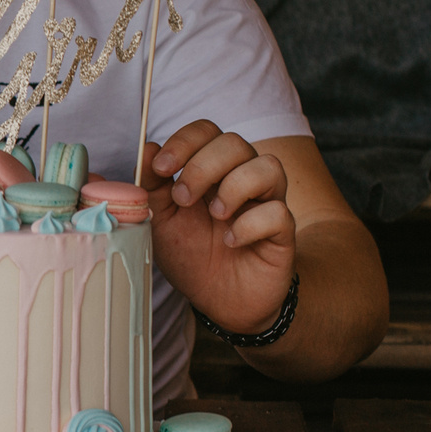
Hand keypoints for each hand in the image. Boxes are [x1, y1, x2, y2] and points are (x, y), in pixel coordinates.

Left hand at [142, 120, 296, 334]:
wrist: (220, 300)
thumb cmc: (191, 255)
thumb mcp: (161, 221)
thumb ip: (152, 186)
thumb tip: (147, 148)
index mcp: (211, 171)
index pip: (207, 131)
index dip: (185, 140)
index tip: (161, 167)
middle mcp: (242, 178)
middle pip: (235, 142)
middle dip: (203, 166)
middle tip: (183, 198)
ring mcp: (266, 202)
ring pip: (268, 166)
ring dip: (234, 187)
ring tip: (215, 216)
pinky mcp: (283, 231)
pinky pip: (279, 212)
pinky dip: (251, 224)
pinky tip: (232, 241)